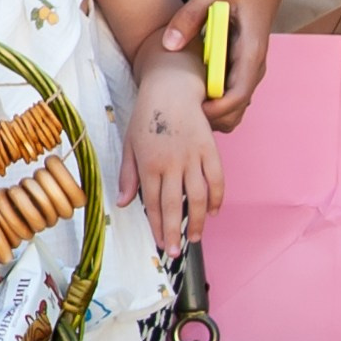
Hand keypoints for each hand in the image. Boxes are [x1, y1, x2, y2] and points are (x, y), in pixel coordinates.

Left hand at [119, 68, 226, 257]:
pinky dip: (217, 197)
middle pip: (173, 204)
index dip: (157, 226)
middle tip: (176, 251)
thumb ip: (128, 175)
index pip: (152, 202)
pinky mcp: (209, 148)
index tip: (161, 244)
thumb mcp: (130, 145)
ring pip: (198, 196)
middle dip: (174, 231)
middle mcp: (171, 162)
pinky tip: (213, 212)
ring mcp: (193, 156)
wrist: (171, 89)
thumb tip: (123, 204)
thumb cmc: (146, 117)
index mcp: (149, 163)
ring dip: (197, 220)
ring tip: (195, 238)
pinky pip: (217, 178)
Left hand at [159, 0, 280, 132]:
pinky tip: (190, 91)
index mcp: (251, 51)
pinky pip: (230, 94)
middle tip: (179, 112)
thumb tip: (168, 44)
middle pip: (237, 109)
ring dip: (212, 112)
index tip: (191, 109)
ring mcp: (249, 68)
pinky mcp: (242, 66)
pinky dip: (213, 100)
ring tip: (182, 103)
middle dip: (211, 117)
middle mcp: (254, 66)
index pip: (238, 95)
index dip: (216, 109)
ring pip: (235, 106)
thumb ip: (190, 14)